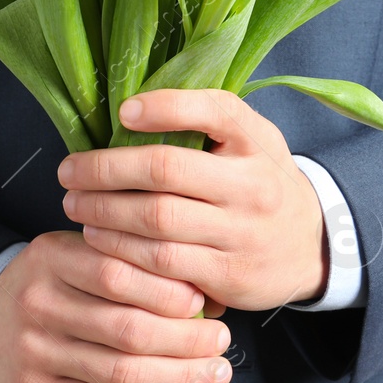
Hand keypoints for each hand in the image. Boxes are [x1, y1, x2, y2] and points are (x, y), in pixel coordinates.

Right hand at [0, 230, 233, 382]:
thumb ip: (131, 266)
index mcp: (52, 256)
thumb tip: (206, 296)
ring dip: (178, 379)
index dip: (168, 292)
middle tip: (221, 341)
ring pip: (119, 373)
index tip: (204, 302)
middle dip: (185, 340)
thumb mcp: (79, 255)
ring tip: (214, 375)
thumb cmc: (53, 285)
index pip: (118, 274)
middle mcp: (39, 303)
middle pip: (126, 328)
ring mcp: (34, 351)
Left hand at [58, 89, 328, 312]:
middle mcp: (252, 186)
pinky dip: (122, 252)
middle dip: (105, 171)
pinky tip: (99, 241)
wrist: (313, 247)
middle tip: (69, 172)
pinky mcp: (228, 276)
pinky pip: (163, 267)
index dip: (162, 108)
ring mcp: (241, 234)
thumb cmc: (262, 180)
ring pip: (157, 222)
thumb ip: (205, 117)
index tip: (122, 112)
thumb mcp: (251, 137)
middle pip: (165, 171)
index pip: (212, 111)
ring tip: (76, 205)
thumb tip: (130, 106)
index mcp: (255, 141)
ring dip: (104, 214)